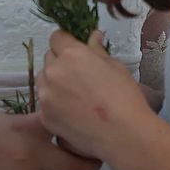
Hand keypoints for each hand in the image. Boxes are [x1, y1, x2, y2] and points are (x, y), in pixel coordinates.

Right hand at [0, 111, 100, 169]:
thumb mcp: (14, 121)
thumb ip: (40, 123)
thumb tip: (69, 122)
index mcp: (32, 129)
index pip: (70, 130)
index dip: (86, 135)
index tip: (97, 137)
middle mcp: (33, 153)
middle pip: (74, 163)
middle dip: (88, 164)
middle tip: (95, 162)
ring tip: (48, 166)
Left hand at [35, 29, 154, 169]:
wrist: (121, 133)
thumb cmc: (125, 96)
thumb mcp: (115, 67)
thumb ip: (97, 50)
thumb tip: (93, 36)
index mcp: (72, 55)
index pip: (57, 38)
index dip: (67, 41)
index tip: (77, 49)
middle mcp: (53, 72)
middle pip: (49, 58)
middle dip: (61, 61)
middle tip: (81, 73)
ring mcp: (45, 96)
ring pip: (44, 80)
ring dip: (55, 81)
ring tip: (77, 94)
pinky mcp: (44, 116)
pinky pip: (46, 102)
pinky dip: (56, 102)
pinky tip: (74, 111)